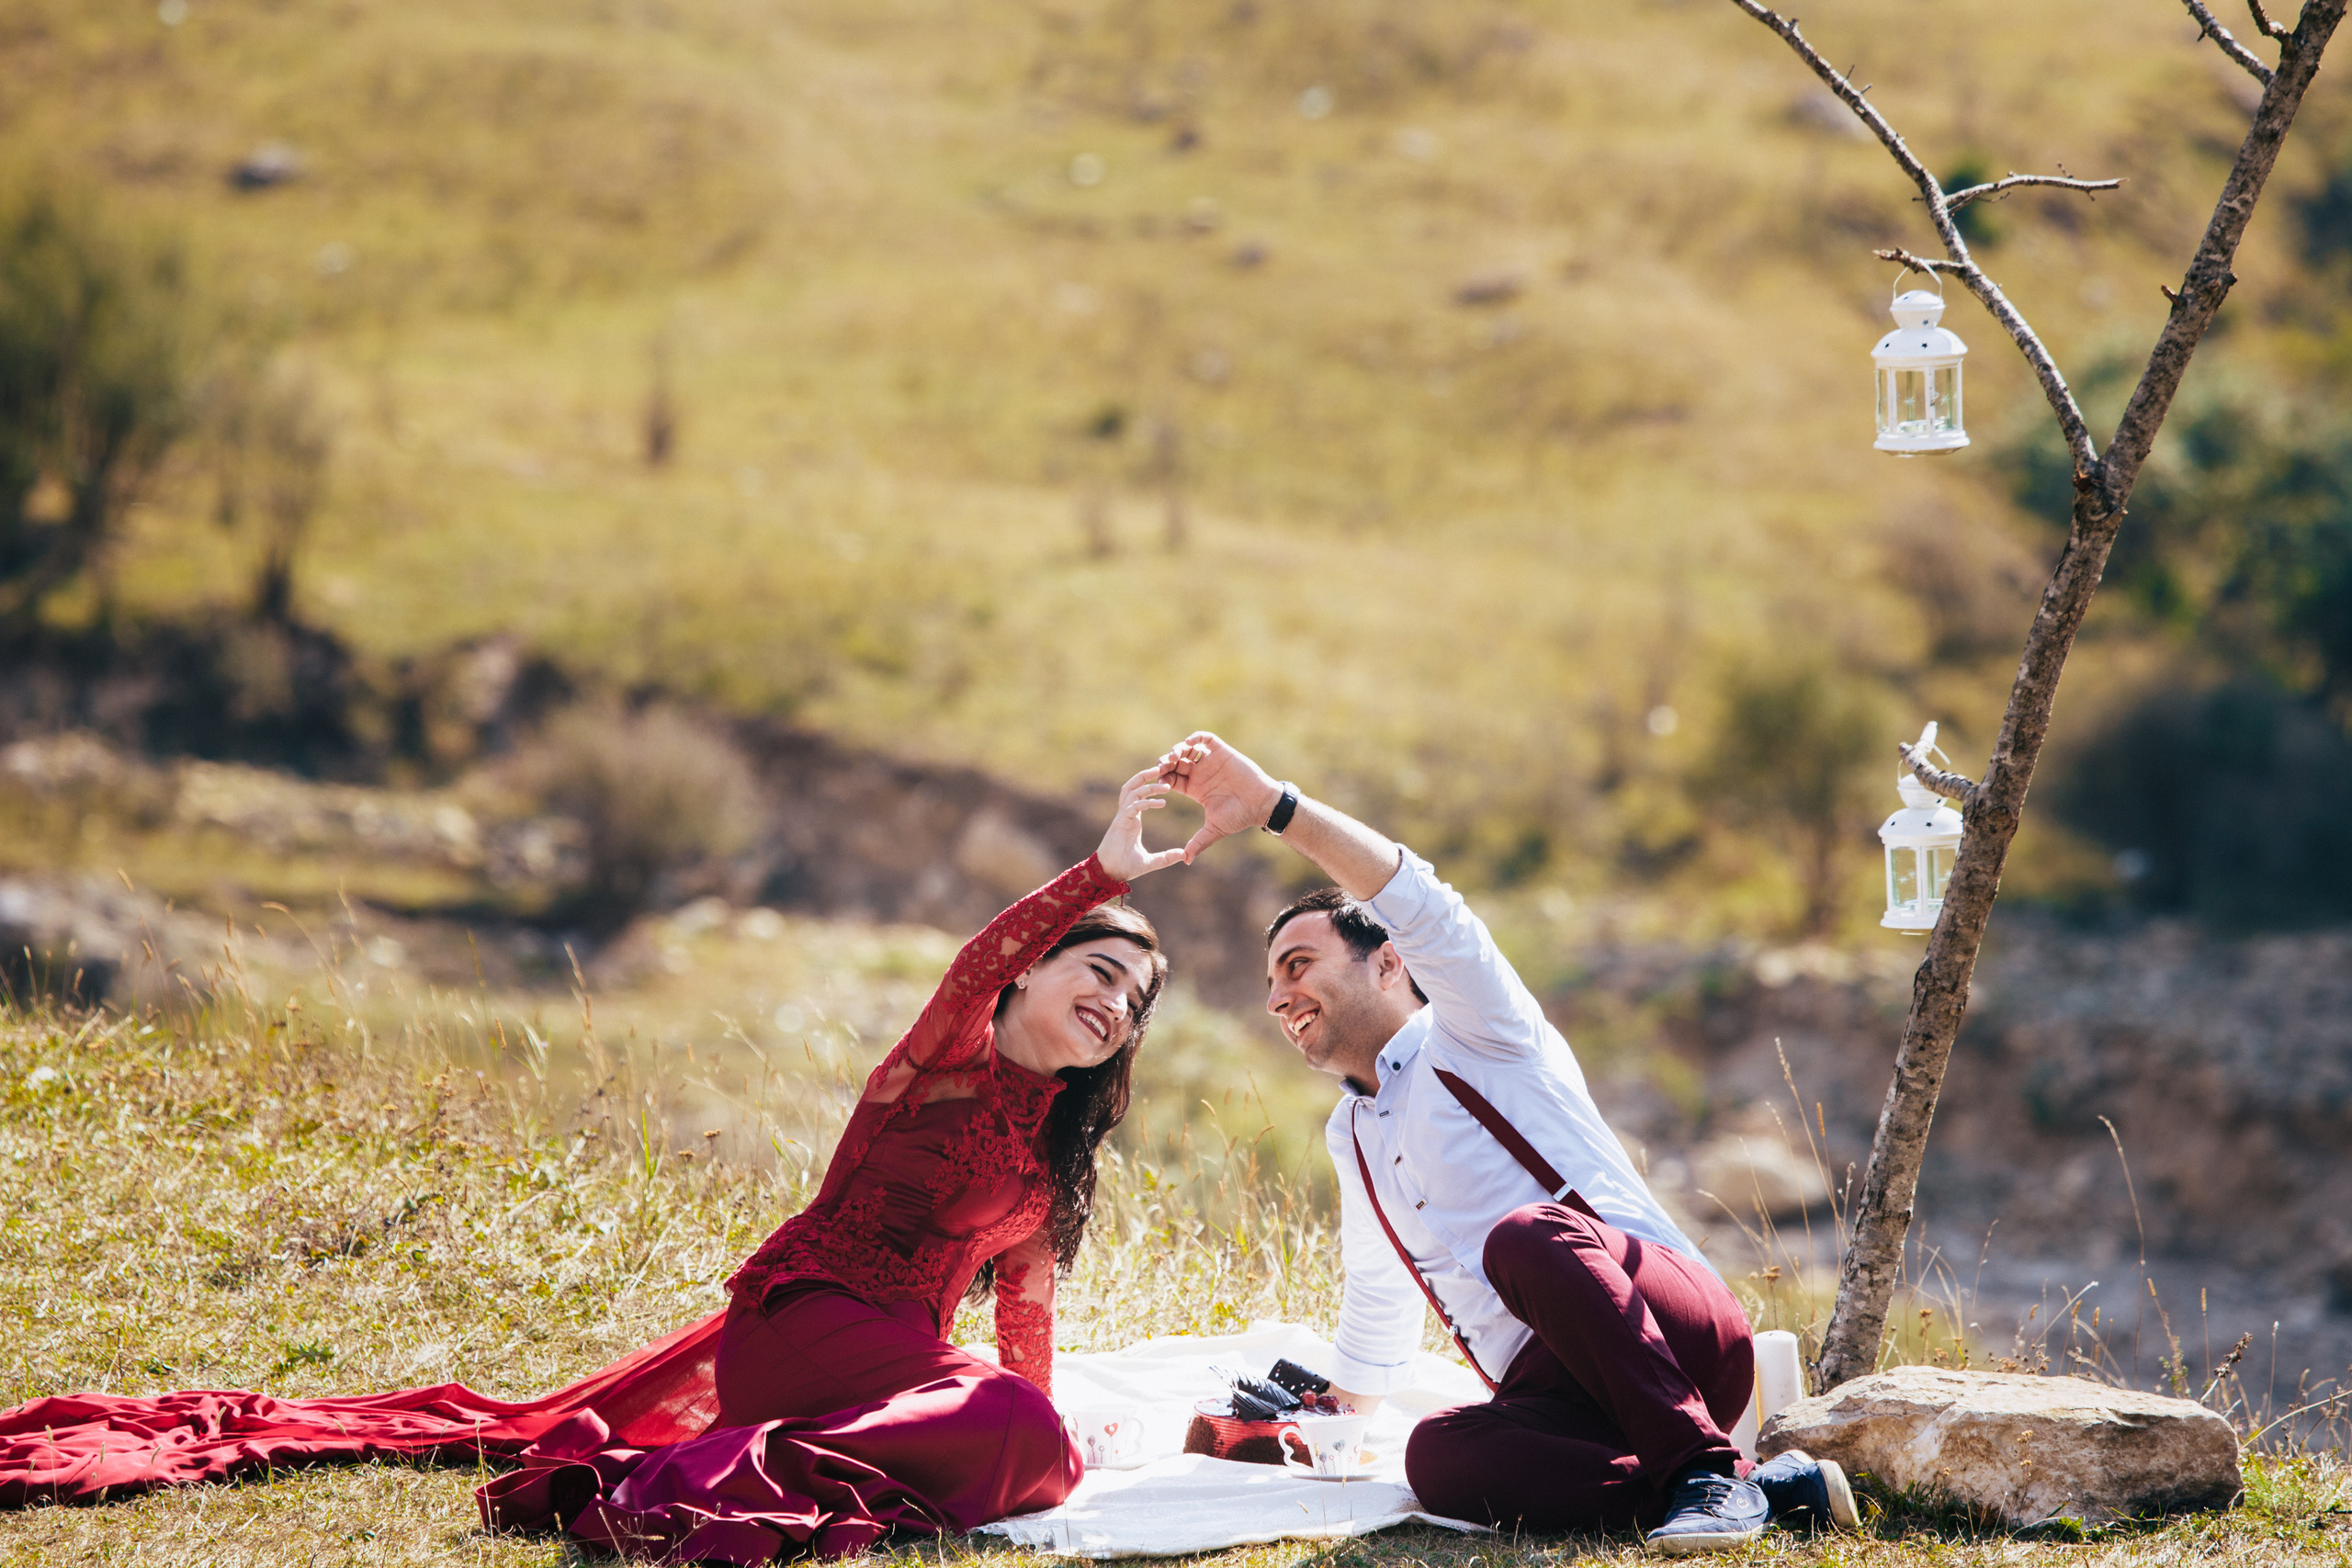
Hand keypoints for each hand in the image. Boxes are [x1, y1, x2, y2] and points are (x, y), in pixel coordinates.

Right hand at [1095, 766, 1188, 883]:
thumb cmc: (1126, 866)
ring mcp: (1122, 817)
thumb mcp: (1151, 861)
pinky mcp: (1120, 823)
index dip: (1151, 786)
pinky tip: (1161, 803)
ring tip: (1165, 784)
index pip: (1140, 795)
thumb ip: (1166, 857)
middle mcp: (1126, 814)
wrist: (1110, 874)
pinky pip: (1133, 807)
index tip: (1167, 782)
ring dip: (1148, 785)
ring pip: (1132, 792)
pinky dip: (1146, 802)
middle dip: (1146, 775)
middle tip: (1163, 768)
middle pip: (1133, 786)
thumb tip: (1183, 855)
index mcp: (1132, 819)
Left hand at [1156, 731, 1281, 863]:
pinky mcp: (1222, 752)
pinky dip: (1195, 737)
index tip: (1158, 784)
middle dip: (1166, 762)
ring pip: (1187, 749)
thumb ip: (1199, 842)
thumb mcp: (1214, 829)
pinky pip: (1206, 739)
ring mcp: (1211, 762)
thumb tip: (1185, 861)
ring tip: (1173, 756)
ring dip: (1177, 749)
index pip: (1172, 779)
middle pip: (1176, 762)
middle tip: (1161, 766)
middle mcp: (1201, 773)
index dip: (1162, 778)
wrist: (1261, 805)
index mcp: (1195, 789)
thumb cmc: (1239, 817)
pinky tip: (1189, 743)